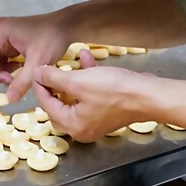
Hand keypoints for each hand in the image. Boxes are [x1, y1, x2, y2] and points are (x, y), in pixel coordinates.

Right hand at [0, 13, 71, 102]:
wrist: (67, 27)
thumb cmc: (53, 38)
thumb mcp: (37, 62)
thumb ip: (22, 82)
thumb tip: (9, 100)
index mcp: (1, 31)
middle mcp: (0, 33)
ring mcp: (6, 37)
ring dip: (1, 75)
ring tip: (12, 84)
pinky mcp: (13, 43)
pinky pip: (4, 60)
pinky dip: (8, 71)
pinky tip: (17, 76)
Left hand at [32, 51, 154, 141]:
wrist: (148, 95)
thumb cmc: (113, 90)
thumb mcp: (78, 81)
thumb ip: (53, 78)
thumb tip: (37, 74)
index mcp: (72, 125)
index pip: (47, 105)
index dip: (40, 85)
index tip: (36, 70)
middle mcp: (83, 128)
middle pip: (59, 105)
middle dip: (55, 84)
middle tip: (50, 70)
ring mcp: (96, 120)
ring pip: (76, 97)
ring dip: (72, 78)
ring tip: (70, 61)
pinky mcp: (108, 110)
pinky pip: (91, 94)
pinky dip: (88, 78)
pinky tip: (87, 58)